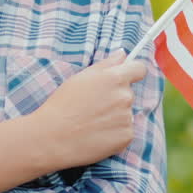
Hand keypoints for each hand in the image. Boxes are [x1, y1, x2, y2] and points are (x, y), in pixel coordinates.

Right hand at [30, 51, 145, 168]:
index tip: (126, 78)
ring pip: (126, 113)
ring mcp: (127, 117)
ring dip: (115, 116)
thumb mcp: (81, 78)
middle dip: (116, 97)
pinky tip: (97, 134)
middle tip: (94, 106)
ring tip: (92, 122)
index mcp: (115, 78)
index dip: (132, 72)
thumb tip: (123, 54)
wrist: (53, 138)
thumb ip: (106, 64)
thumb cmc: (63, 105)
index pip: (139, 69)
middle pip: (129, 93)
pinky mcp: (126, 137)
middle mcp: (125, 96)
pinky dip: (115, 133)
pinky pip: (125, 131)